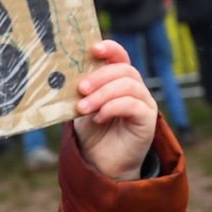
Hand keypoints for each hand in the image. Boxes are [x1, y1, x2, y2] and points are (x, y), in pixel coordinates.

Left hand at [74, 41, 157, 180]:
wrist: (100, 163)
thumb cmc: (92, 133)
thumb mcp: (82, 107)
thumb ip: (80, 91)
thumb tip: (63, 75)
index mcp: (118, 81)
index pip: (120, 56)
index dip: (110, 48)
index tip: (93, 49)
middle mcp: (135, 88)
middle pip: (124, 69)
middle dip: (100, 77)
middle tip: (81, 89)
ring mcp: (143, 102)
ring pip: (128, 85)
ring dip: (103, 94)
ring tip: (84, 108)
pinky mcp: (148, 119)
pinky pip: (133, 104)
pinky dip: (113, 107)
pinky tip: (99, 118)